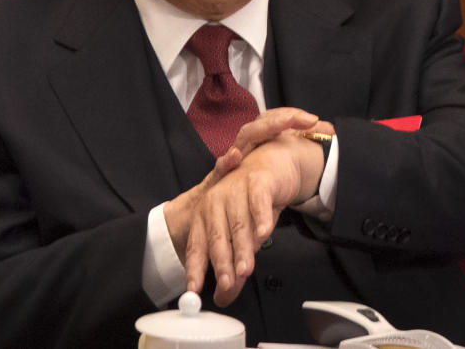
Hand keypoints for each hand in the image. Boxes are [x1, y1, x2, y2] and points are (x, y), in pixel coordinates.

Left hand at [180, 109, 331, 305]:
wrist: (270, 165)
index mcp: (205, 216)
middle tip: (227, 283)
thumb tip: (224, 298)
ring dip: (241, 247)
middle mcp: (215, 202)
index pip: (197, 246)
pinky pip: (258, 201)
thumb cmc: (251, 204)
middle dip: (221, 262)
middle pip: (216, 236)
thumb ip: (233, 267)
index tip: (194, 291)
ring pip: (237, 223)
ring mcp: (235, 190)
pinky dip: (261, 218)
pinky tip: (264, 234)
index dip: (195, 269)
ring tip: (245, 269)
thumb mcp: (242, 238)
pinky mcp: (257, 181)